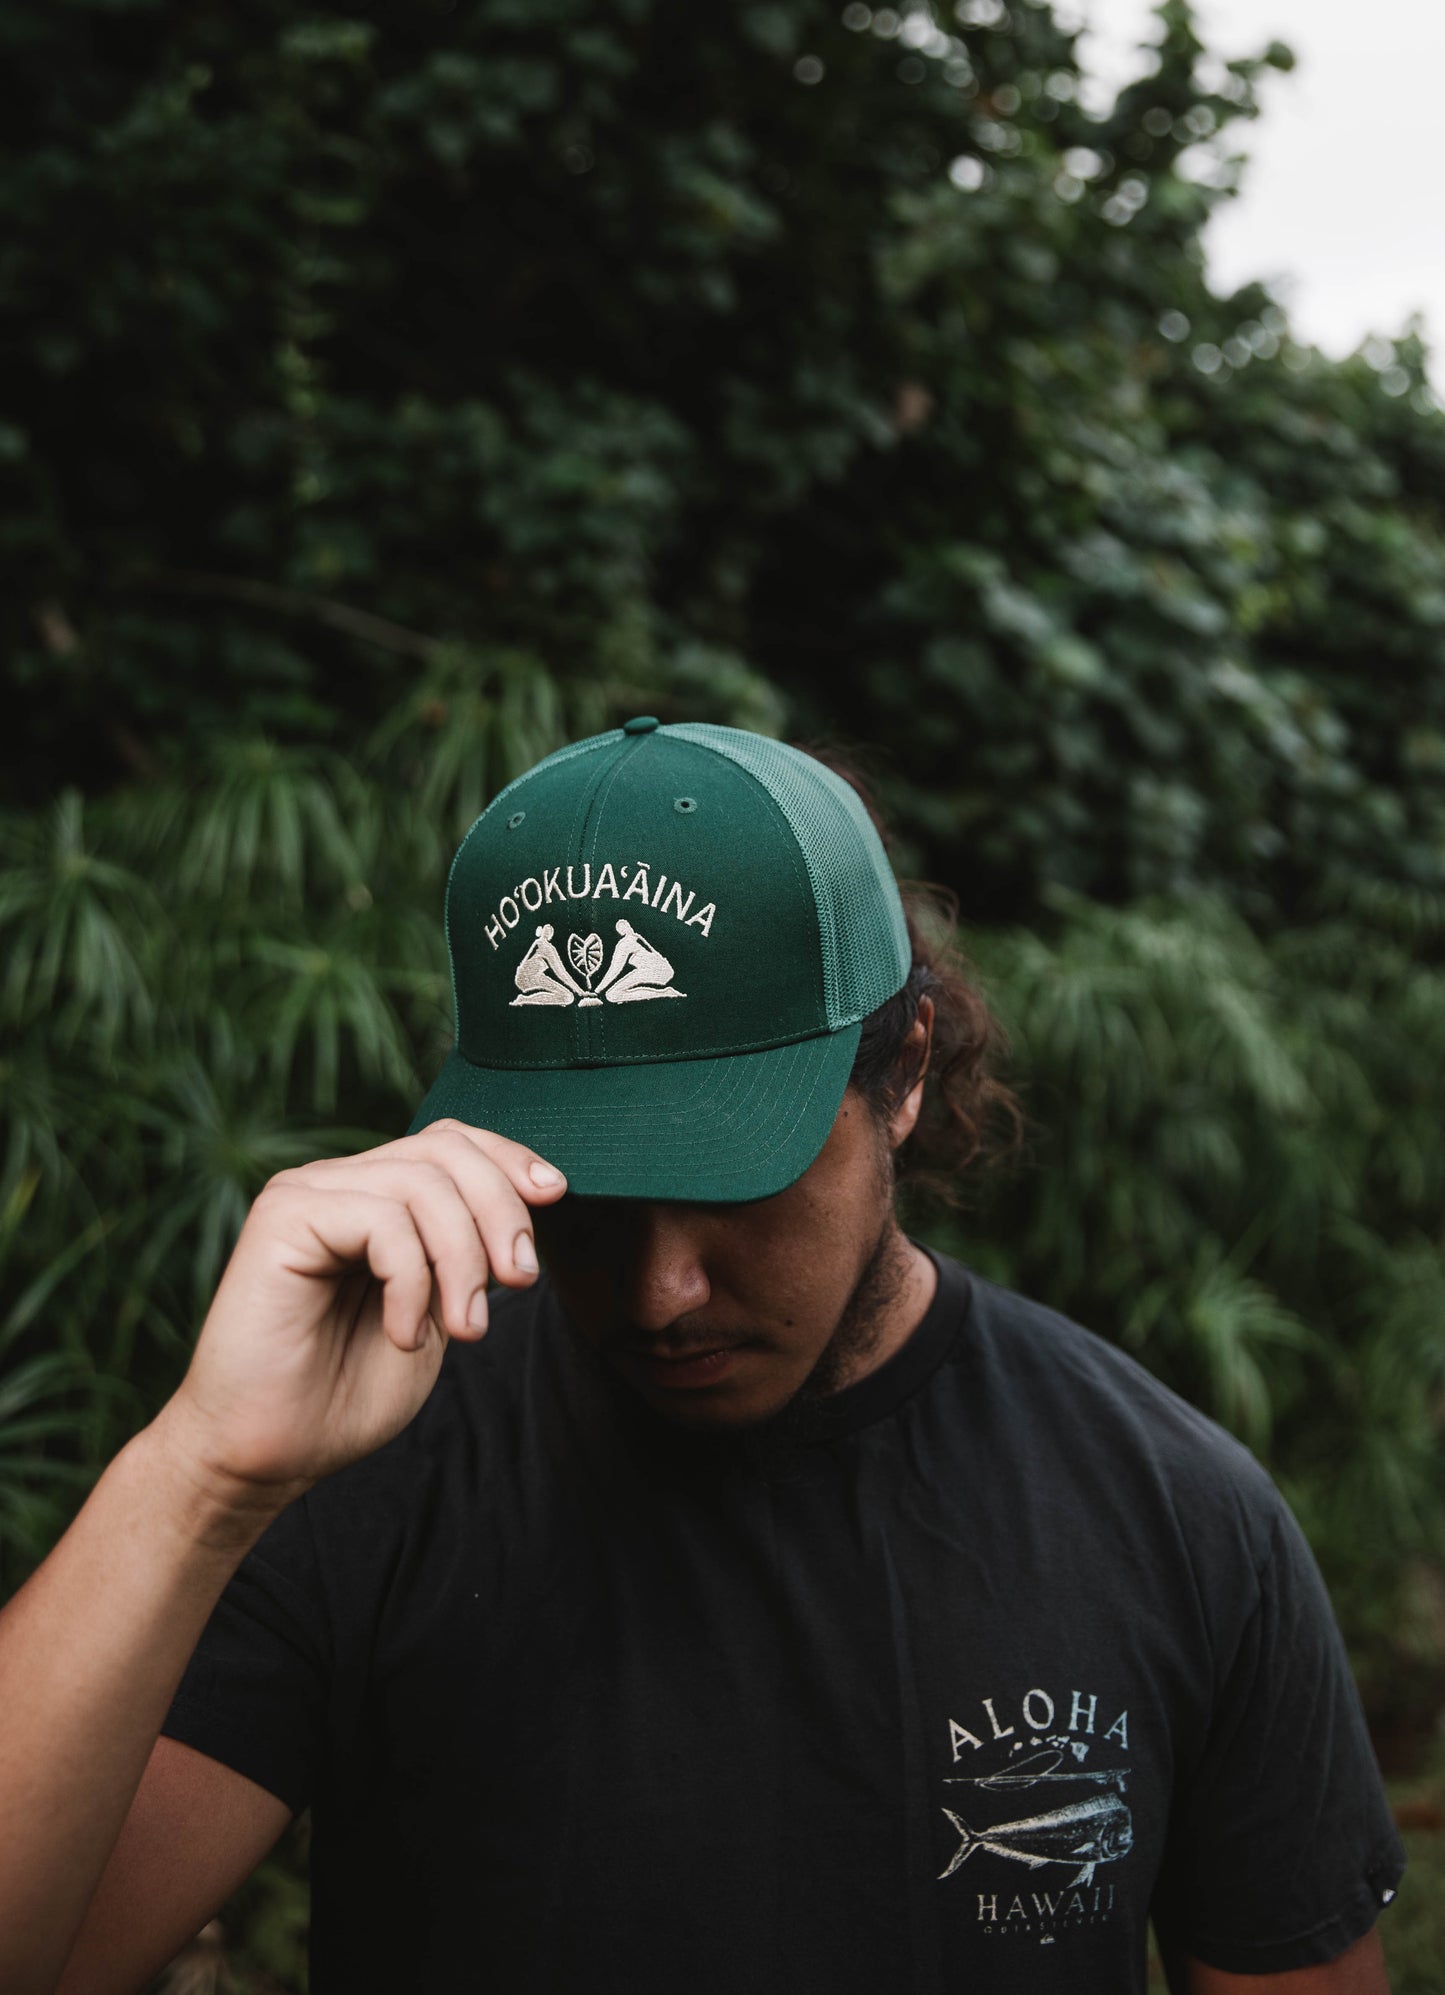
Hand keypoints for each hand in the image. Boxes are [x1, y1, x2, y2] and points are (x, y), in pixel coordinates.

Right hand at [149, 1120, 566, 1514]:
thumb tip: (530, 1201)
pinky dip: (412, 1282)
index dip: (508, 1158)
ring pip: (422, 1184)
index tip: (556, 1196)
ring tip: (464, 1329)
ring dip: (463, 1259)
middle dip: (501, 1210)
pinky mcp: (282, 1217)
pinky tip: (402, 1336)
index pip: (450, 1141)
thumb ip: (466, 1256)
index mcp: (374, 1198)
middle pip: (445, 1150)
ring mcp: (306, 1194)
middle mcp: (338, 1183)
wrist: (268, 1453)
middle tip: (519, 1281)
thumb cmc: (345, 1394)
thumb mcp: (435, 1314)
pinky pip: (382, 1221)